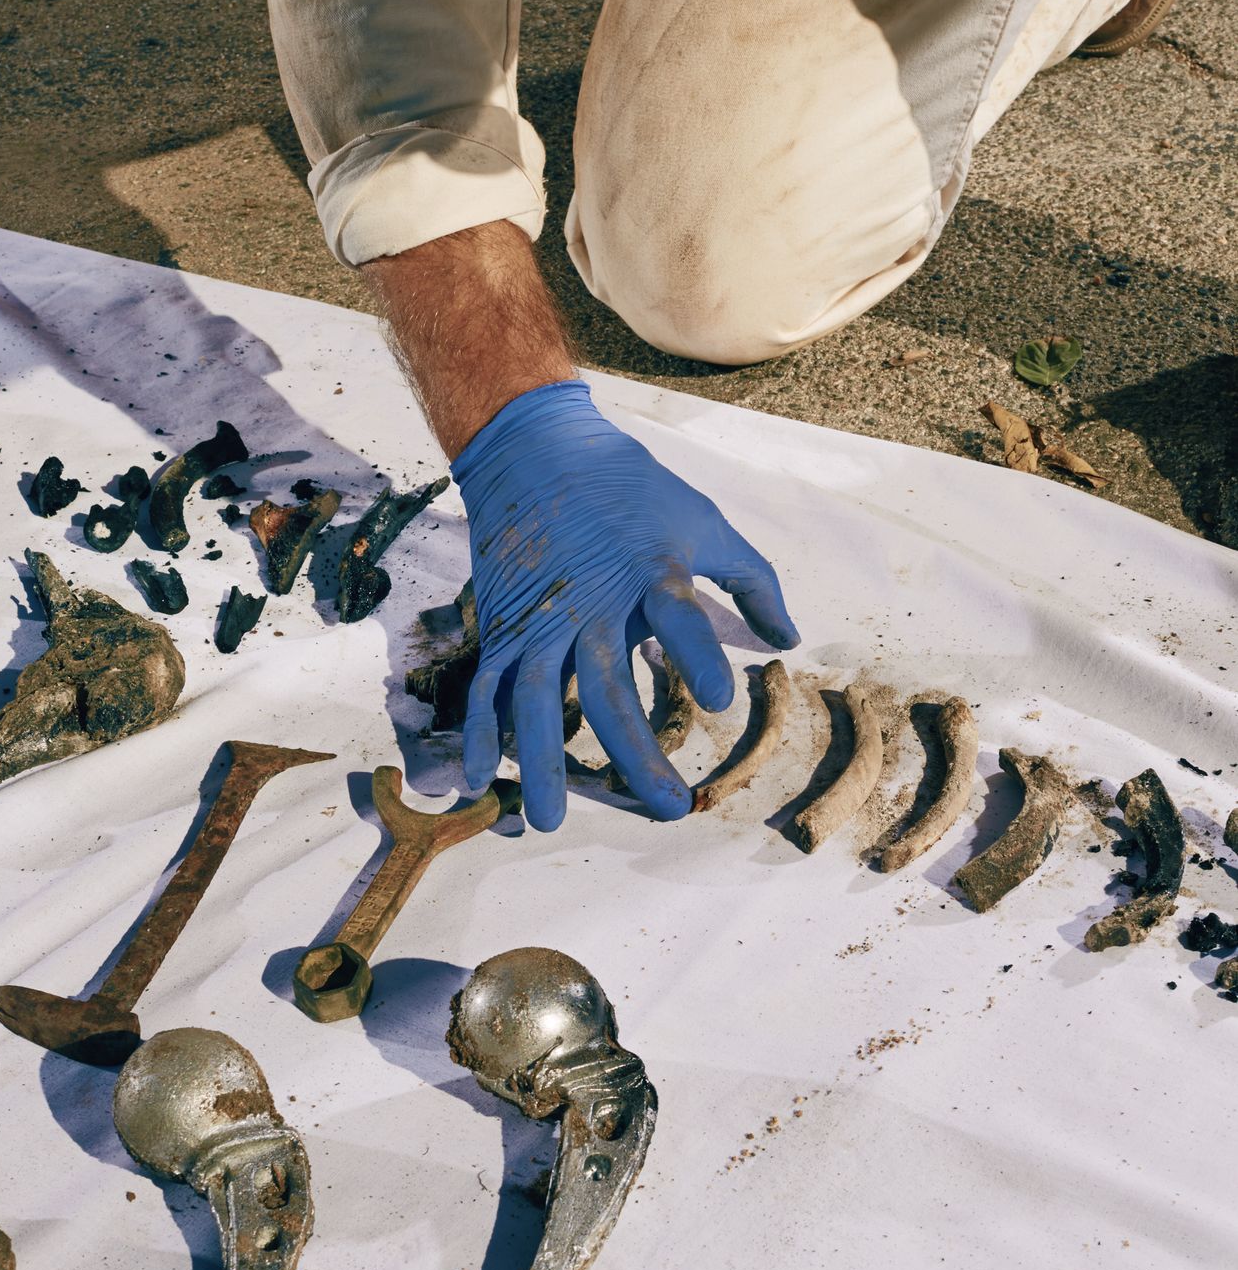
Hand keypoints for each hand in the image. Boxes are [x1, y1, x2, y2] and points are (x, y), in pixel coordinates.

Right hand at [453, 379, 799, 830]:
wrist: (534, 449)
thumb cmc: (629, 488)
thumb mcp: (703, 521)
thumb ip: (752, 581)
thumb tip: (788, 640)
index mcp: (649, 572)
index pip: (678, 617)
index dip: (697, 656)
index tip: (719, 701)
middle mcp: (590, 604)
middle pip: (608, 686)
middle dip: (635, 752)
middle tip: (668, 807)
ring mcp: (539, 620)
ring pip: (534, 700)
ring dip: (542, 762)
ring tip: (550, 821)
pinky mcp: (504, 627)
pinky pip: (486, 686)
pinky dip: (479, 732)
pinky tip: (483, 779)